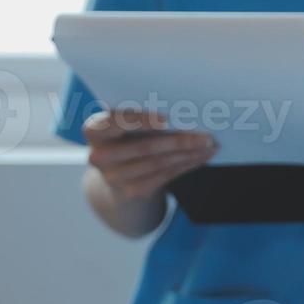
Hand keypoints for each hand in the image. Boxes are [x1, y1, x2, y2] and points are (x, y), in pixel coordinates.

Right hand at [82, 110, 215, 202]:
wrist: (117, 174)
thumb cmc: (126, 137)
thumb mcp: (124, 125)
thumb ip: (140, 117)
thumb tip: (182, 111)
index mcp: (94, 131)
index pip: (114, 122)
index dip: (140, 120)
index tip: (166, 119)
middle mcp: (99, 156)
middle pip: (145, 147)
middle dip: (179, 140)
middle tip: (206, 134)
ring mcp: (115, 178)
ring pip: (159, 163)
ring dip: (189, 154)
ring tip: (209, 144)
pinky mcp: (132, 192)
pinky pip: (165, 176)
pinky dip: (187, 164)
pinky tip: (203, 156)